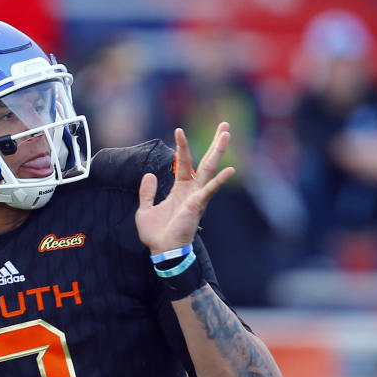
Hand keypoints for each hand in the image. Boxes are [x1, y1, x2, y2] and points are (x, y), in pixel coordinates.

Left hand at [135, 123, 234, 254]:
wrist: (162, 250)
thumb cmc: (156, 234)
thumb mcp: (145, 209)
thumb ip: (147, 192)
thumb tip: (149, 174)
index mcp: (180, 189)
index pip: (183, 162)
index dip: (181, 147)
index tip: (179, 130)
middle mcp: (192, 190)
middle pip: (205, 161)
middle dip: (214, 144)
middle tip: (225, 126)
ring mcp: (197, 197)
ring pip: (209, 169)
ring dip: (218, 152)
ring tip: (226, 134)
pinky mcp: (197, 205)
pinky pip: (209, 190)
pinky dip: (219, 181)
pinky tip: (231, 170)